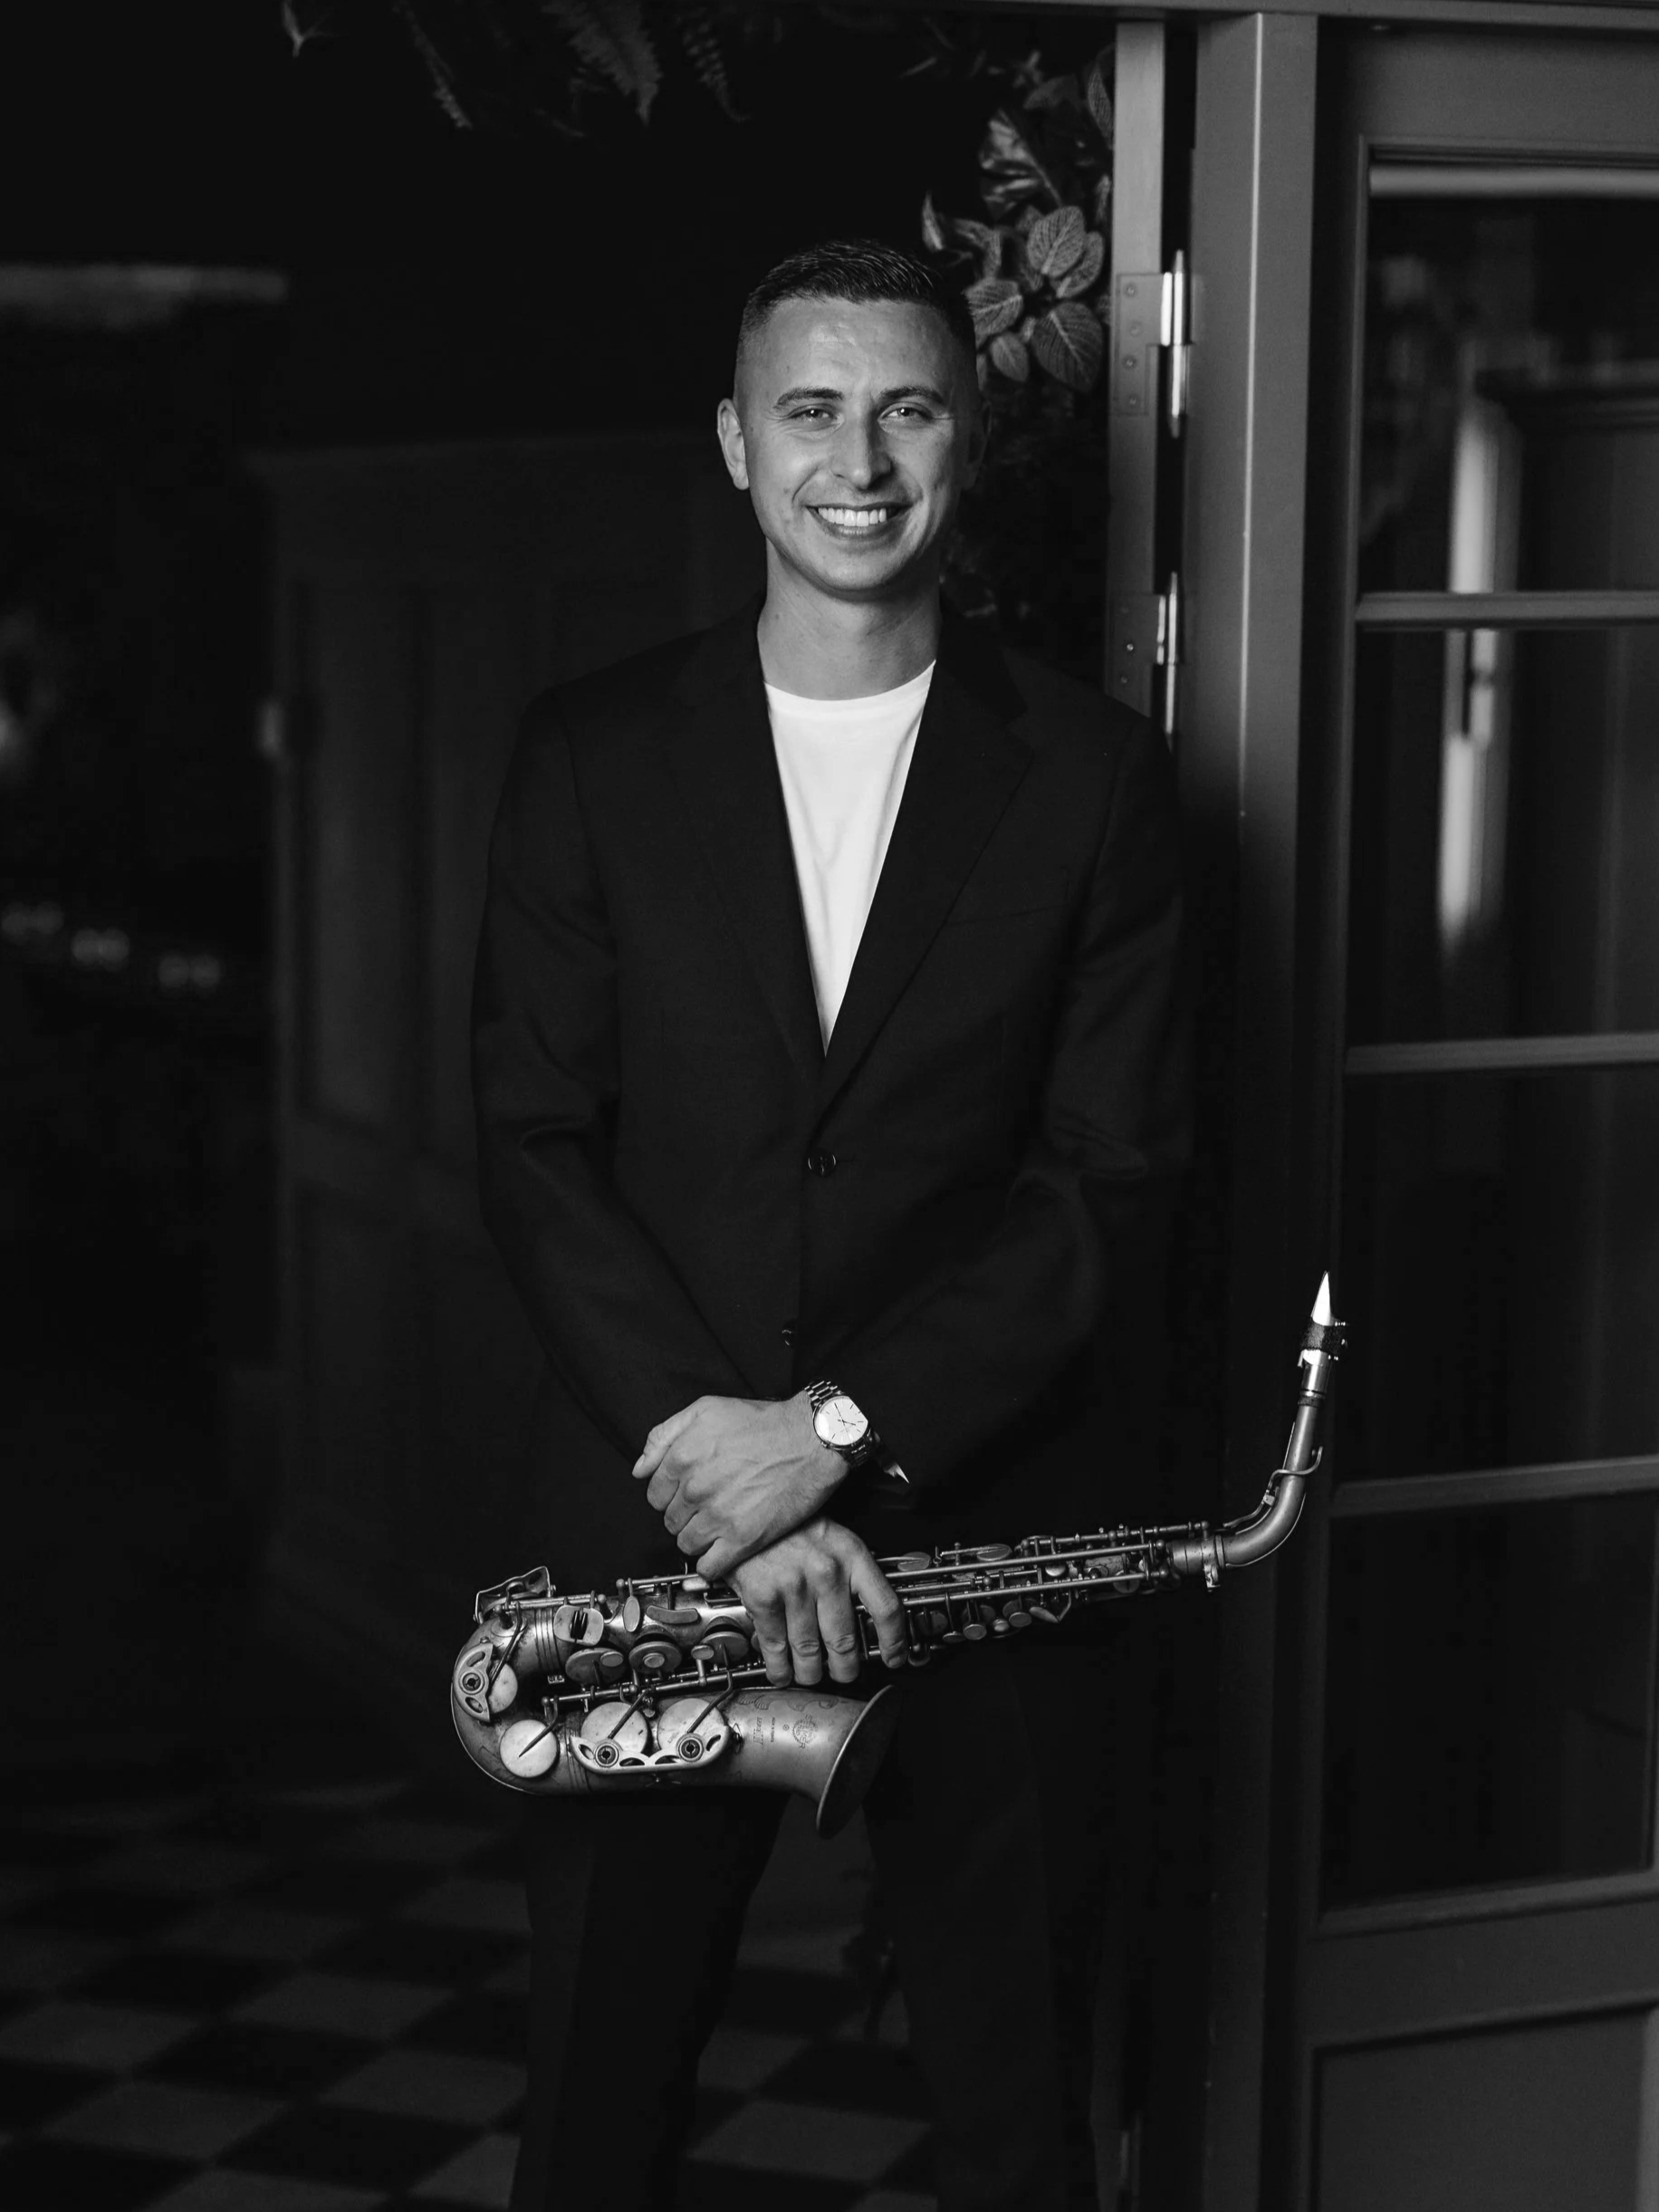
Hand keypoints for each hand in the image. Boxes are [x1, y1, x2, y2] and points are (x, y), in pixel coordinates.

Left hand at [632, 1392, 844, 1579]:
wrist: (812, 1440)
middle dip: (685, 1515)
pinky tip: (725, 1550)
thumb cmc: (764, 1422)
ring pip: (686, 1544)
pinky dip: (713, 1564)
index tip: (688, 1494)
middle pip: (670, 1521)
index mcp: (682, 1458)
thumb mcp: (706, 1409)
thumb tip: (640, 1467)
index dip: (671, 1495)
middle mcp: (695, 1489)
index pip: (654, 1495)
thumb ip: (664, 1435)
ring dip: (699, 1538)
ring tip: (720, 1526)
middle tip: (709, 1507)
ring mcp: (718, 1516)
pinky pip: (710, 1567)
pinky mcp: (743, 1539)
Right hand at [729, 1520, 908, 1686]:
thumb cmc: (791, 1525)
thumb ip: (852, 1571)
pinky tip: (782, 1672)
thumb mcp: (833, 1536)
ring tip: (811, 1675)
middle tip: (844, 1674)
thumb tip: (868, 1614)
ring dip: (811, 1673)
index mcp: (852, 1555)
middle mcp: (827, 1572)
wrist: (747, 1508)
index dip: (894, 1642)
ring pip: (810, 1651)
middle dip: (845, 1668)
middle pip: (845, 1641)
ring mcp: (795, 1587)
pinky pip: (776, 1647)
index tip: (894, 1657)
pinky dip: (780, 1668)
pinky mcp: (764, 1597)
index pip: (885, 1608)